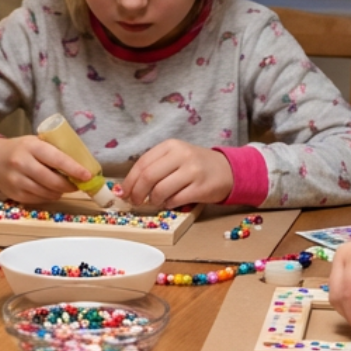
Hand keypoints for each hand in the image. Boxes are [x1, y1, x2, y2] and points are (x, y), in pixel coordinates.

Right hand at [0, 136, 91, 202]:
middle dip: (69, 185)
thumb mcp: (35, 142)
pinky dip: (48, 196)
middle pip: (52, 181)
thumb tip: (81, 162)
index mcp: (31, 146)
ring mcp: (17, 181)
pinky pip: (39, 199)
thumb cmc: (20, 149)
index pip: (56, 159)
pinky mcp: (15, 194)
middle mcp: (22, 163)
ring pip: (47, 193)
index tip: (87, 175)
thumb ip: (54, 150)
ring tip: (64, 186)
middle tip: (78, 184)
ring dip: (60, 192)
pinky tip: (50, 190)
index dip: (74, 168)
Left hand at [119, 140, 233, 208]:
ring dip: (154, 200)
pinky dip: (168, 204)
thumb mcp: (175, 157)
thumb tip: (128, 187)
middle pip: (148, 176)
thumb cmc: (195, 165)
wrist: (227, 170)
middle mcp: (181, 155)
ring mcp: (192, 171)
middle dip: (137, 193)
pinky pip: (175, 200)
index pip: (142, 163)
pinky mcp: (200, 187)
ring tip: (157, 201)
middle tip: (135, 202)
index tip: (123, 192)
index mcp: (171, 146)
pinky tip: (171, 202)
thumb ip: (154, 167)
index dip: (129, 181)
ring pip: (160, 190)